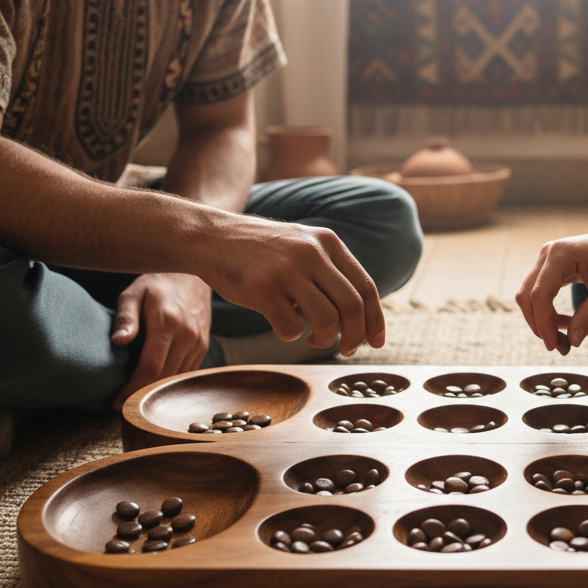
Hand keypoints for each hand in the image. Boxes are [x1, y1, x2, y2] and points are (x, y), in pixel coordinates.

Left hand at [111, 273, 212, 409]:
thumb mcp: (134, 293)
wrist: (193, 273)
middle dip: (142, 394)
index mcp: (167, 322)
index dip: (133, 388)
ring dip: (157, 390)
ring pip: (178, 378)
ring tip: (136, 397)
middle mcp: (187, 335)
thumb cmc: (157, 284)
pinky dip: (171, 380)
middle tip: (123, 404)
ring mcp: (199, 341)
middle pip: (165, 377)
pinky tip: (156, 384)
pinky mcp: (204, 345)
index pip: (151, 367)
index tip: (116, 402)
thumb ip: (126, 317)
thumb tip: (119, 341)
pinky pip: (187, 371)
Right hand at [199, 215, 384, 357]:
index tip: (376, 341)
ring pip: (327, 320)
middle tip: (348, 349)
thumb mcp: (303, 244)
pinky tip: (284, 327)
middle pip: (352, 306)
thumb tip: (361, 316)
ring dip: (325, 340)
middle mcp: (312, 253)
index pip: (365, 287)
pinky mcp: (262, 288)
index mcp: (328, 242)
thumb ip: (331, 270)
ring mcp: (287, 270)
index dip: (375, 319)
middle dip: (356, 336)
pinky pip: (291, 328)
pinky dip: (292, 336)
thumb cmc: (261, 251)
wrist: (211, 237)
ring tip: (314, 340)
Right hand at [516, 224, 587, 352]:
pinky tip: (566, 323)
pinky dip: (548, 312)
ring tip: (565, 337)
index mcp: (561, 254)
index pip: (540, 294)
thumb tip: (572, 342)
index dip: (543, 323)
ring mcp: (548, 259)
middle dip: (539, 324)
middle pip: (528, 295)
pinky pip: (540, 293)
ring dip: (542, 319)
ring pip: (530, 296)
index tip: (554, 345)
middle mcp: (549, 253)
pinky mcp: (552, 267)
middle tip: (559, 347)